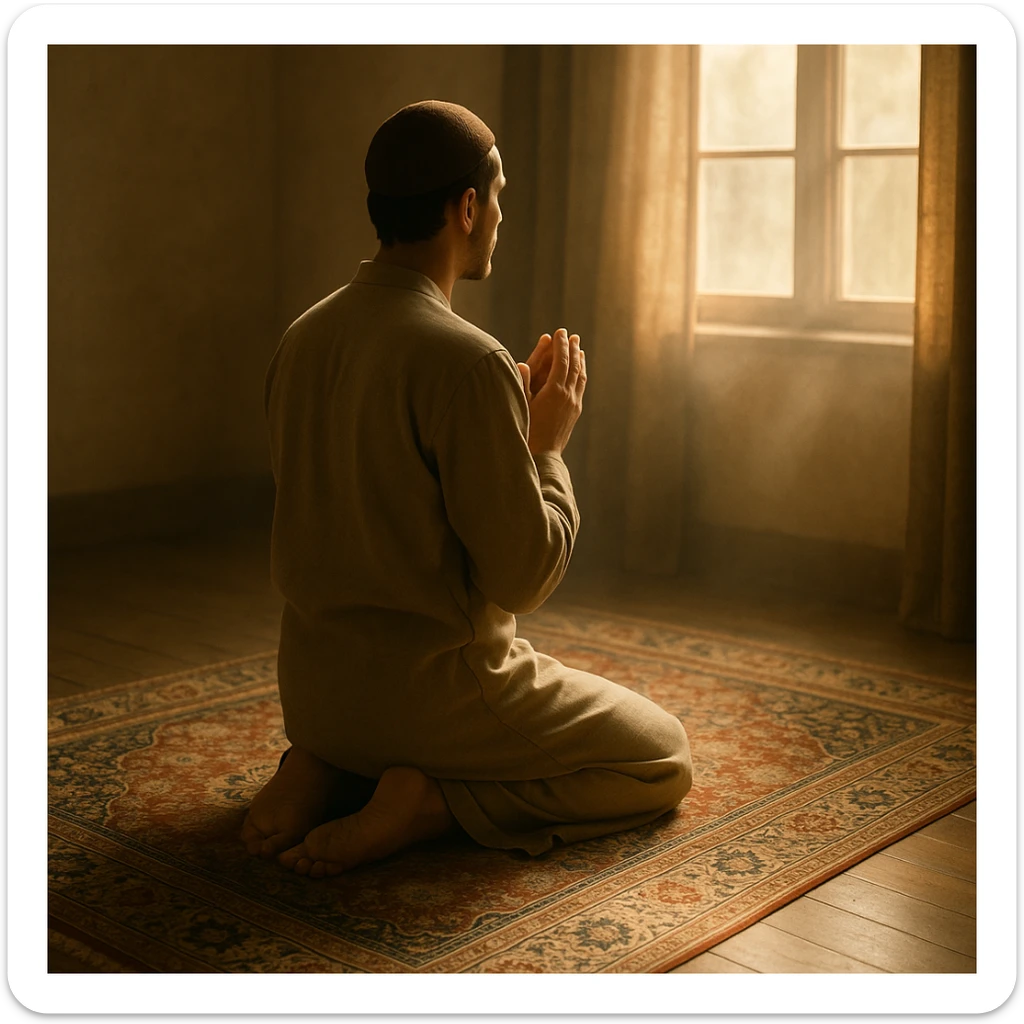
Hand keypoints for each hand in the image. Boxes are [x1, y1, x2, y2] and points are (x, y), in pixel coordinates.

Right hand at [524, 328, 585, 455]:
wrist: (543, 455)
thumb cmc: (527, 430)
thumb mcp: (521, 405)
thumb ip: (523, 383)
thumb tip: (522, 363)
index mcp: (554, 390)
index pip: (561, 360)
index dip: (561, 344)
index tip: (561, 331)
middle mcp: (568, 395)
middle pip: (574, 365)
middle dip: (573, 348)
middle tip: (573, 335)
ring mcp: (574, 403)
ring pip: (580, 376)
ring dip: (580, 360)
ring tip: (579, 349)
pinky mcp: (575, 411)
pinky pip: (581, 387)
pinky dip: (581, 374)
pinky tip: (579, 372)